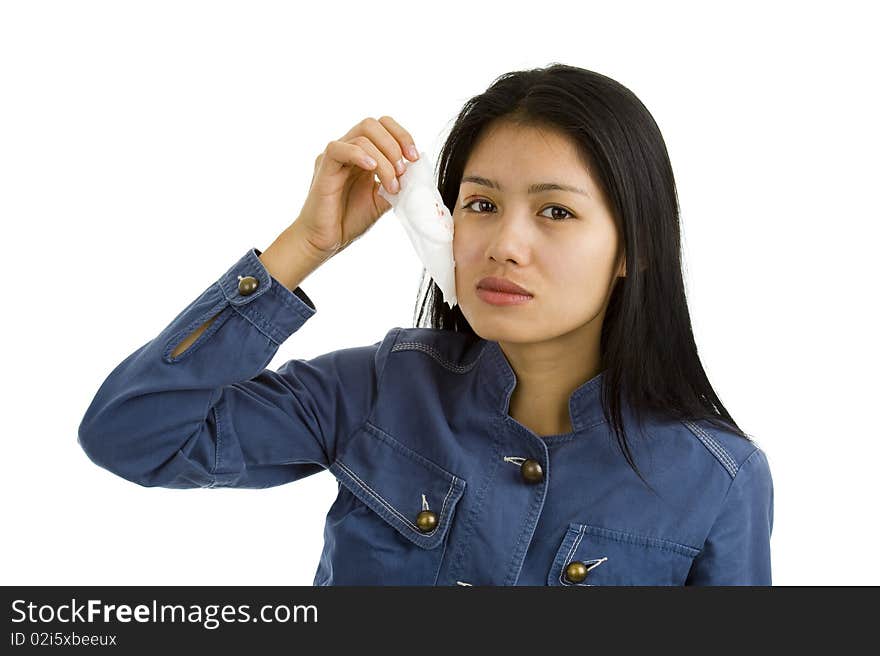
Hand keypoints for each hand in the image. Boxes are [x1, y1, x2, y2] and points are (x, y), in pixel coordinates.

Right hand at [292, 115, 418, 258]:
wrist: (325, 240)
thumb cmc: (349, 220)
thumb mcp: (383, 200)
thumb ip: (398, 183)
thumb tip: (416, 171)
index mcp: (363, 155)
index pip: (383, 126)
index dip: (402, 136)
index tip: (414, 158)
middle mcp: (348, 150)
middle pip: (372, 124)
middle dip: (395, 143)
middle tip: (404, 170)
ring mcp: (335, 157)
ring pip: (362, 137)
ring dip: (384, 161)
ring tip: (391, 186)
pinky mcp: (323, 166)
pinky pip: (338, 148)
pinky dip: (360, 155)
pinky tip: (372, 170)